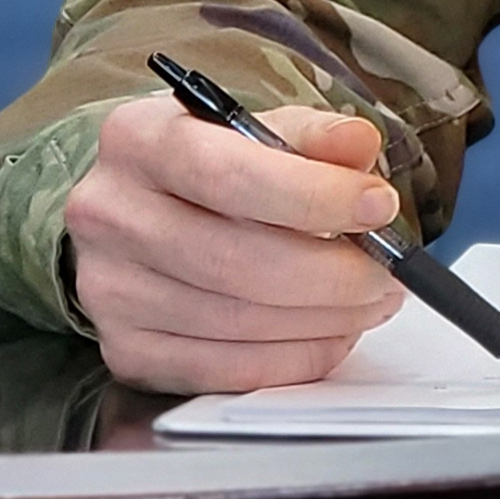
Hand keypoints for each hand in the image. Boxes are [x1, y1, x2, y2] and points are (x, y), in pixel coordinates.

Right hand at [66, 93, 402, 392]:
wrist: (135, 211)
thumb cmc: (201, 167)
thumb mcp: (249, 128)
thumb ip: (309, 135)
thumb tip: (358, 146)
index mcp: (138, 141)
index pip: (229, 176)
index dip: (315, 196)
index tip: (377, 205)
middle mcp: (110, 215)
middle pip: (237, 260)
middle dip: (335, 272)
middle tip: (389, 269)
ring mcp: (111, 290)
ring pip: (239, 321)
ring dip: (327, 318)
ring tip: (370, 298)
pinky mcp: (129, 349)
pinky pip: (229, 370)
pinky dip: (297, 357)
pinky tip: (332, 332)